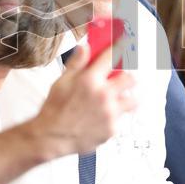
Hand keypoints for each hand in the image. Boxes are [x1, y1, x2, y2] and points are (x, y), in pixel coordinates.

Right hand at [29, 42, 135, 156]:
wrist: (51, 137)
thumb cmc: (55, 109)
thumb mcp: (62, 81)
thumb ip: (77, 63)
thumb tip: (85, 47)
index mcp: (90, 80)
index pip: (112, 57)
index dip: (119, 49)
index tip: (123, 46)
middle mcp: (103, 95)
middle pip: (130, 79)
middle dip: (127, 77)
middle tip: (121, 80)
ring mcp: (109, 113)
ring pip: (132, 100)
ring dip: (127, 98)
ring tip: (117, 99)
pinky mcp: (112, 129)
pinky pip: (121, 118)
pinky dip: (115, 116)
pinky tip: (103, 116)